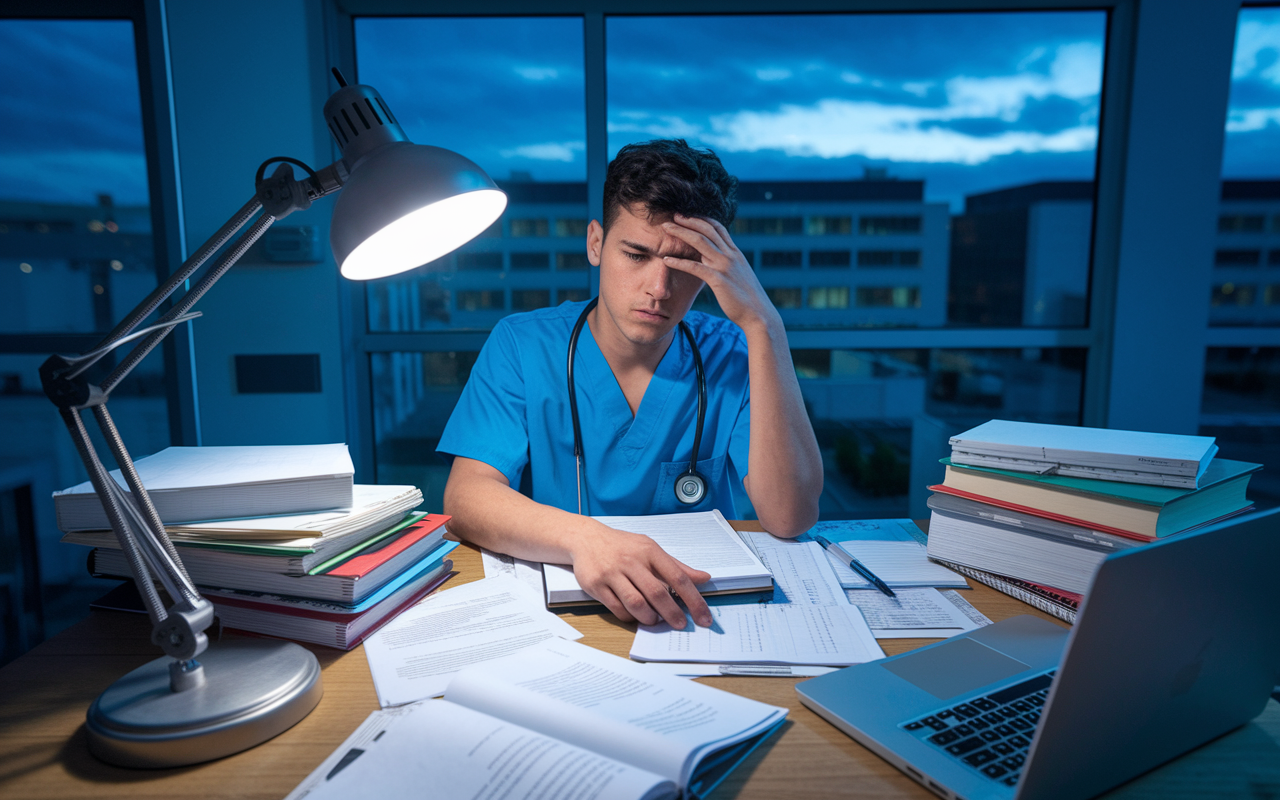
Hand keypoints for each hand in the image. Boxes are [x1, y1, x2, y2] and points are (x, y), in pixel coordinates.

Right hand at [570, 524, 712, 628]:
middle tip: (681, 624)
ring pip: (636, 603)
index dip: (693, 600)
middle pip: (657, 593)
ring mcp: (612, 573)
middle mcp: (631, 561)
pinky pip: (617, 608)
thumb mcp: (651, 549)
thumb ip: (677, 566)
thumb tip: (704, 578)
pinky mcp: (596, 585)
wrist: (586, 539)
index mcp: (650, 551)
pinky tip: (635, 616)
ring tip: (655, 621)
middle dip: (672, 614)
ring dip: (649, 618)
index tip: (703, 617)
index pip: (678, 577)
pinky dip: (630, 617)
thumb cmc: (623, 546)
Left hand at [660, 214, 779, 332]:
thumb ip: (727, 264)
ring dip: (681, 233)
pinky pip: (695, 267)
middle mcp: (730, 256)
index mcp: (735, 253)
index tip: (687, 216)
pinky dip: (679, 261)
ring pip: (700, 242)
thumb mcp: (738, 275)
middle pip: (707, 230)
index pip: (718, 228)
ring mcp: (725, 266)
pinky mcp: (718, 280)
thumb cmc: (747, 298)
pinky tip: (666, 260)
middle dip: (689, 221)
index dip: (702, 220)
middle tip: (673, 215)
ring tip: (665, 228)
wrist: (759, 314)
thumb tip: (713, 259)